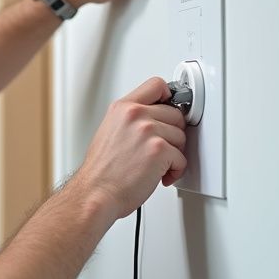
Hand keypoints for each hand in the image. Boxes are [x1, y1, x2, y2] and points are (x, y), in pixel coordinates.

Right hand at [71, 77, 186, 220]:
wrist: (96, 193)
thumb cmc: (101, 171)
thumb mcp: (109, 132)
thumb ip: (131, 120)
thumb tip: (153, 119)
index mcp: (122, 108)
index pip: (156, 85)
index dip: (169, 97)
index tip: (171, 107)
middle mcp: (135, 115)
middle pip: (175, 114)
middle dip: (172, 134)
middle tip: (160, 149)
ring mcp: (148, 131)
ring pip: (181, 136)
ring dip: (174, 154)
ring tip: (156, 165)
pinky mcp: (159, 150)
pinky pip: (182, 158)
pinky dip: (175, 171)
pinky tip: (159, 175)